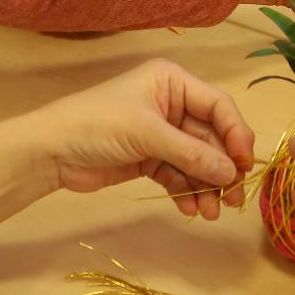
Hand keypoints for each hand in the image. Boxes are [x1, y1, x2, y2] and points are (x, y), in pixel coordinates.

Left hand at [0, 59, 255, 224]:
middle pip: (211, 137)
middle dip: (221, 168)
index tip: (244, 165)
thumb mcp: (147, 134)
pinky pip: (178, 174)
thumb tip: (231, 173)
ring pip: (197, 160)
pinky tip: (191, 210)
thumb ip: (191, 153)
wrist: (49, 152)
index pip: (218, 106)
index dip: (236, 134)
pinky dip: (186, 191)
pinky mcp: (149, 159)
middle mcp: (171, 104)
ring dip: (206, 185)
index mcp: (172, 82)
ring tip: (211, 212)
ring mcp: (161, 134)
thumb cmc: (98, 125)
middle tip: (233, 199)